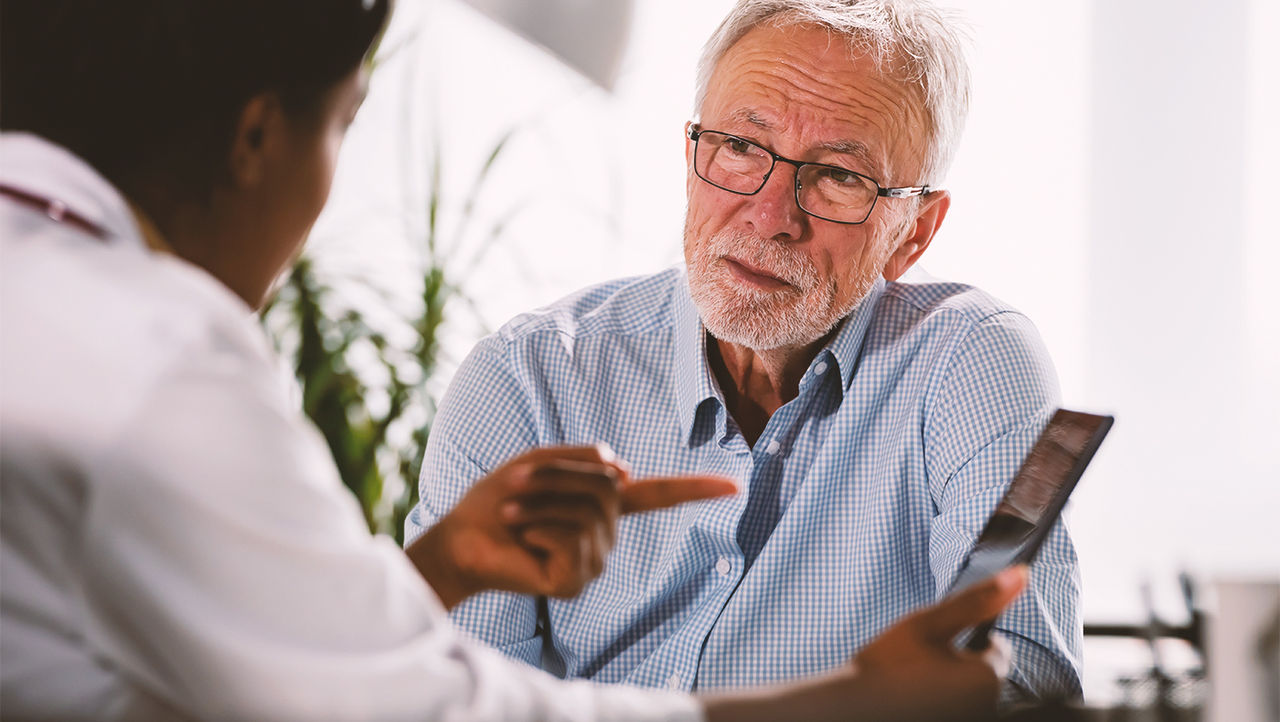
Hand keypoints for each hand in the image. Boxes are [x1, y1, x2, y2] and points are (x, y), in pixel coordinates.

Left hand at [407, 445, 736, 608]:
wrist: (460, 537)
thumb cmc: (498, 501)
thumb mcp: (541, 462)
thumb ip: (586, 459)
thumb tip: (628, 471)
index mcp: (603, 504)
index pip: (659, 496)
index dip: (696, 490)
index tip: (734, 486)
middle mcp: (606, 534)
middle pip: (606, 486)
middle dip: (557, 476)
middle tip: (515, 484)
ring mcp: (593, 561)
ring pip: (586, 511)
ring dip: (540, 502)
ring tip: (512, 515)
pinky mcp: (574, 581)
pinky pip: (571, 537)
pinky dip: (538, 527)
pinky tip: (522, 540)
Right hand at [702, 565, 1027, 721]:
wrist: (852, 706)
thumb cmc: (886, 664)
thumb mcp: (929, 622)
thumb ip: (976, 599)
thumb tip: (1020, 575)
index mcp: (987, 677)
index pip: (998, 647)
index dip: (967, 639)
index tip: (934, 644)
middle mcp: (986, 705)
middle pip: (984, 672)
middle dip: (960, 663)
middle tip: (919, 662)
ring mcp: (970, 716)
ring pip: (967, 690)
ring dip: (948, 682)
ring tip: (912, 680)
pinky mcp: (952, 720)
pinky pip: (953, 703)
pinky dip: (938, 698)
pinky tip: (913, 697)